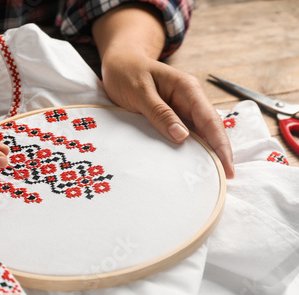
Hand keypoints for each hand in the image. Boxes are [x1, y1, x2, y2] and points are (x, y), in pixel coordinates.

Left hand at [100, 51, 234, 177]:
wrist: (119, 64)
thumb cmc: (128, 73)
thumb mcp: (140, 92)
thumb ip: (159, 112)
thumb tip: (182, 136)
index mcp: (187, 88)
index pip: (210, 120)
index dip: (220, 145)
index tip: (227, 167)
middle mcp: (189, 99)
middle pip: (210, 129)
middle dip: (218, 153)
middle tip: (222, 179)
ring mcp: (181, 108)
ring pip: (199, 134)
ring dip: (204, 153)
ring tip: (210, 177)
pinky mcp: (172, 117)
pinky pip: (185, 134)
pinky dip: (189, 149)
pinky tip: (190, 165)